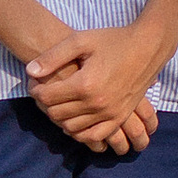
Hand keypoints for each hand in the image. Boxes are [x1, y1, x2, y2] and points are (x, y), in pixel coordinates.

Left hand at [26, 24, 163, 150]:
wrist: (148, 47)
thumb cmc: (113, 40)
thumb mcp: (81, 40)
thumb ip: (53, 56)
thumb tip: (30, 71)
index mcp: (85, 84)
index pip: (47, 97)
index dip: (35, 90)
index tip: (35, 82)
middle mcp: (96, 103)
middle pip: (57, 114)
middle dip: (45, 103)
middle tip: (44, 91)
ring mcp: (109, 114)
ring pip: (71, 128)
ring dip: (60, 118)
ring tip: (58, 103)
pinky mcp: (119, 117)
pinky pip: (93, 136)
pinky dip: (80, 133)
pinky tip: (74, 120)